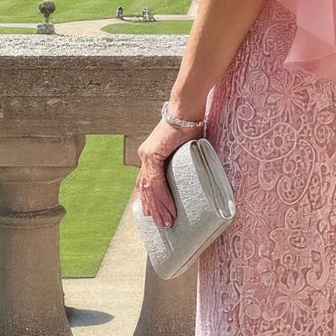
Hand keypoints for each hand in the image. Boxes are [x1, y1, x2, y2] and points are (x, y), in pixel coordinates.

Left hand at [134, 113, 203, 228]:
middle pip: (145, 188)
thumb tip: (189, 174)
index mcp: (151, 154)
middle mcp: (145, 155)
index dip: (150, 199)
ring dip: (159, 208)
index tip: (153, 214)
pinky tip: (168, 209)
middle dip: (154, 209)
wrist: (187, 110)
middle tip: (161, 224)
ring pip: (149, 188)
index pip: (147, 181)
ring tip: (166, 222)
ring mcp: (147, 155)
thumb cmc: (190, 125)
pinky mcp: (153, 155)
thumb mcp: (184, 148)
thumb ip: (181, 162)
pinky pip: (156, 182)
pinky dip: (162, 198)